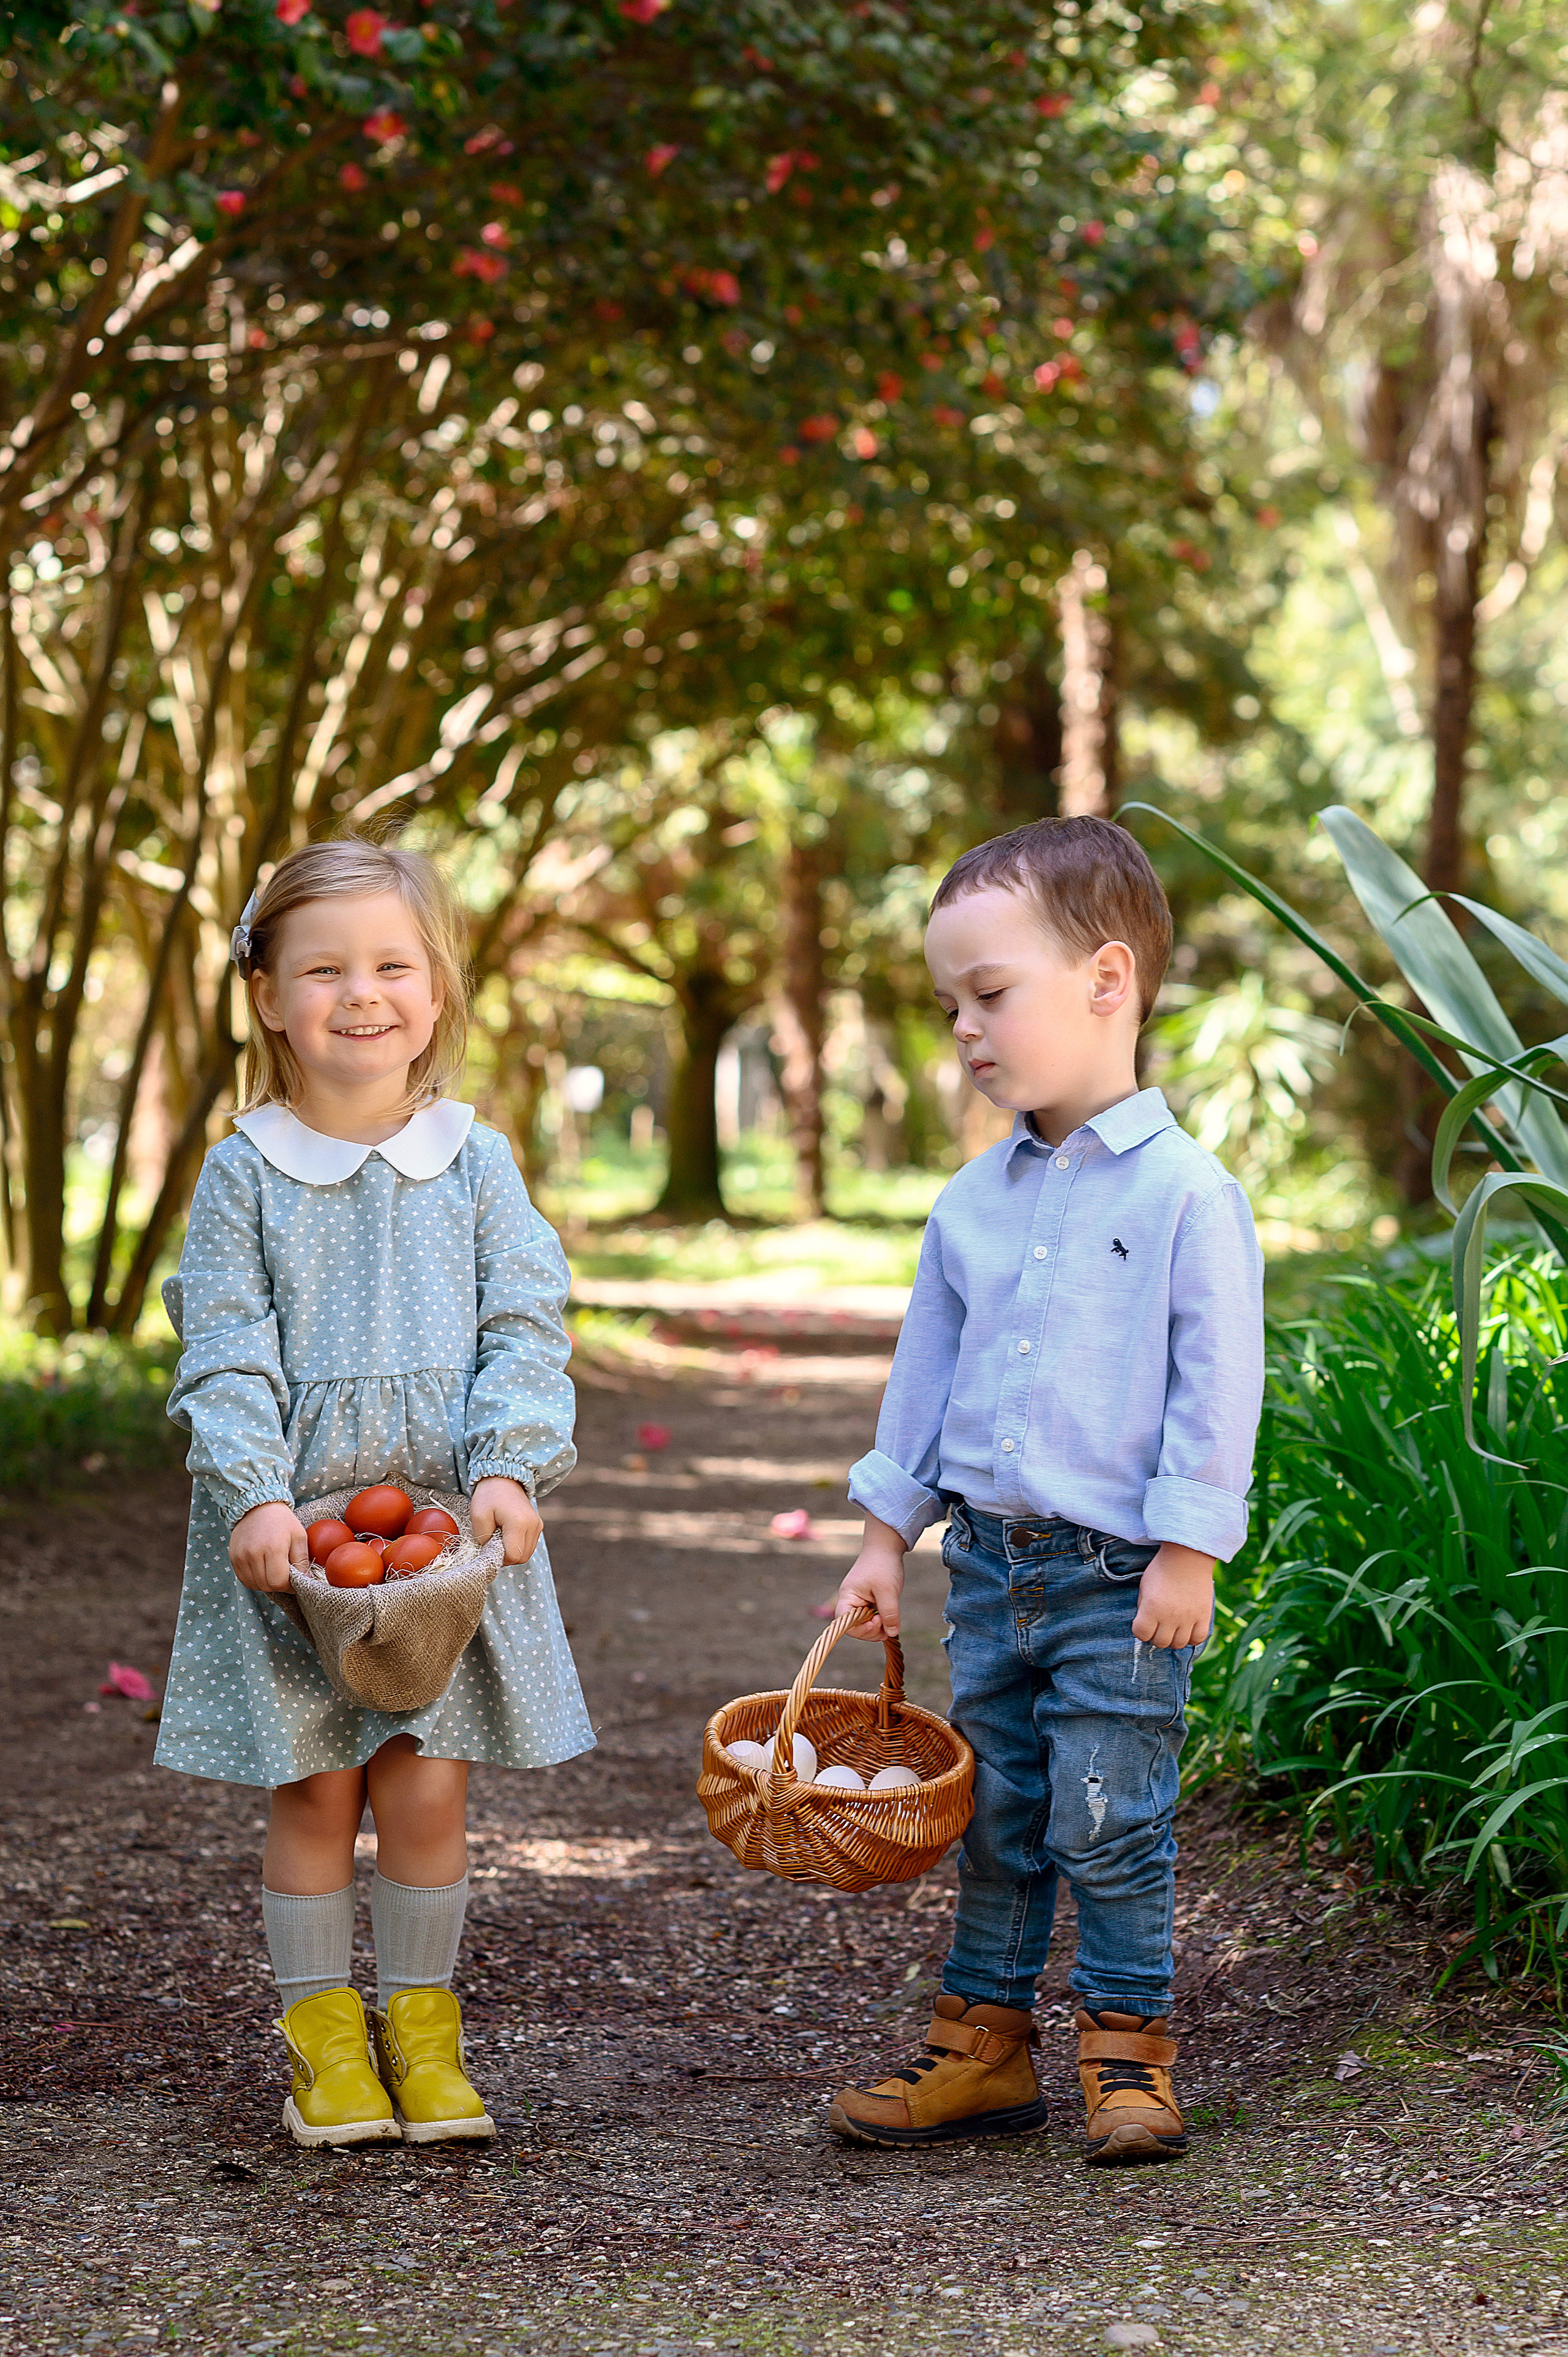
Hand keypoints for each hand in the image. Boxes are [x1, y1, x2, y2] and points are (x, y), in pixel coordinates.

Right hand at [230, 1501, 308, 1593]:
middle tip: (285, 1575)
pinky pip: (244, 1579)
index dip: (289, 1586)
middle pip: (266, 1586)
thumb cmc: (282, 1521)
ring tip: (273, 1570)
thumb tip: (306, 1581)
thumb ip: (302, 1561)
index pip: (278, 1582)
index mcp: (273, 1548)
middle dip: (278, 1585)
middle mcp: (254, 1554)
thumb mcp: (299, 1536)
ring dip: (266, 1583)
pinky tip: (262, 1569)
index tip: (294, 1580)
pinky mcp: (233, 1557)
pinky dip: (254, 1579)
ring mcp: (241, 1556)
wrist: (258, 1506)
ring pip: (254, 1585)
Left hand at [470, 1476, 542, 1565]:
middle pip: (522, 1558)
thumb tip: (491, 1553)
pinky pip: (529, 1546)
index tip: (488, 1546)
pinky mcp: (538, 1526)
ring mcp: (538, 1526)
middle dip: (506, 1557)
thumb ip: (483, 1539)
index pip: (512, 1556)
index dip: (499, 1558)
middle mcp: (533, 1526)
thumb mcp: (478, 1516)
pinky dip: (518, 1546)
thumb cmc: (488, 1496)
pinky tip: (508, 1535)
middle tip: (493, 1543)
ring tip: (500, 1537)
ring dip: (512, 1552)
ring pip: (526, 1554)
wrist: (503, 1479)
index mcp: (518, 1523)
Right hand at [834, 1513, 906, 1639]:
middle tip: (887, 1625)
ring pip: (865, 1625)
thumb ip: (889, 1613)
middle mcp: (850, 1602)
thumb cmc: (883, 1565)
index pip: (845, 1623)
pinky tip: (890, 1619)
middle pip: (855, 1627)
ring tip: (890, 1622)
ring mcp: (860, 1602)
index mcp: (847, 1597)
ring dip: (878, 1628)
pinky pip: (872, 1618)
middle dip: (871, 1631)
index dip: (860, 1629)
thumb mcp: (888, 1590)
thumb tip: (890, 1633)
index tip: (877, 1622)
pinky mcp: (868, 1602)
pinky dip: (881, 1621)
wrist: (886, 1547)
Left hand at [1131, 1542, 1214, 1650]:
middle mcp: (1169, 1616)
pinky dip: (1191, 1638)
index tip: (1143, 1624)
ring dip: (1173, 1639)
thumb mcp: (1144, 1586)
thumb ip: (1143, 1608)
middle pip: (1160, 1642)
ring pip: (1179, 1644)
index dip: (1140, 1630)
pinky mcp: (1204, 1616)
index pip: (1141, 1634)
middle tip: (1158, 1627)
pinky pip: (1198, 1639)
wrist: (1187, 1556)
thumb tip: (1145, 1625)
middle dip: (1156, 1636)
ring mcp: (1188, 1618)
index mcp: (1151, 1608)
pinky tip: (1187, 1629)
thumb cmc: (1162, 1570)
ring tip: (1172, 1628)